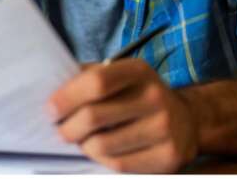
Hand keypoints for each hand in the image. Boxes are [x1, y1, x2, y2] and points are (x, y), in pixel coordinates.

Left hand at [47, 59, 198, 172]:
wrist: (185, 120)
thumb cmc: (136, 96)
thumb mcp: (119, 76)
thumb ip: (87, 78)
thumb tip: (51, 89)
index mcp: (139, 71)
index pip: (96, 82)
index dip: (67, 97)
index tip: (50, 109)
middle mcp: (155, 96)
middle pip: (94, 116)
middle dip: (67, 127)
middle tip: (60, 131)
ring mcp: (165, 128)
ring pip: (102, 145)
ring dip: (83, 146)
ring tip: (82, 141)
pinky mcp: (169, 156)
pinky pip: (118, 165)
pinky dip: (100, 160)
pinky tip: (100, 152)